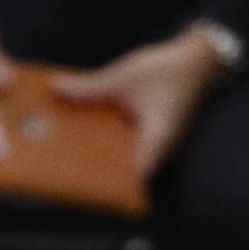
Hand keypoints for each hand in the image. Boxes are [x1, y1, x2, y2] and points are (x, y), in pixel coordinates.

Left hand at [47, 26, 220, 175]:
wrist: (194, 60)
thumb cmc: (164, 70)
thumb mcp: (121, 77)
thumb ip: (89, 87)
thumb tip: (54, 88)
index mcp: (154, 143)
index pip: (131, 182)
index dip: (109, 189)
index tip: (82, 186)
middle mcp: (159, 151)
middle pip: (125, 174)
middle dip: (98, 172)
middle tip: (68, 169)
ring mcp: (158, 146)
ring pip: (127, 160)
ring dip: (105, 158)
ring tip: (74, 154)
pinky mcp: (154, 136)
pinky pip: (130, 147)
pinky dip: (113, 144)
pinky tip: (92, 134)